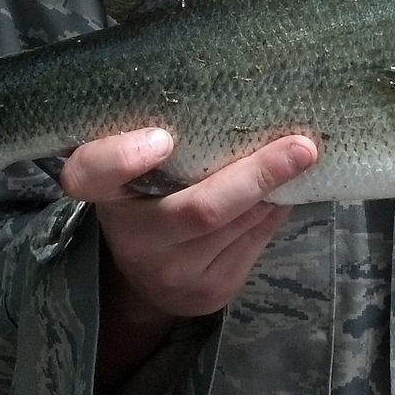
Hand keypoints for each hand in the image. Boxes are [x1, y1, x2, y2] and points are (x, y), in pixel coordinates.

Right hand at [58, 128, 317, 322]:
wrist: (149, 278)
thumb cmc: (148, 197)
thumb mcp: (138, 169)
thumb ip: (164, 142)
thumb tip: (243, 105)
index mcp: (106, 194)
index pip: (92, 174)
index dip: (122, 157)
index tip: (162, 138)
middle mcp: (134, 239)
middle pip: (199, 209)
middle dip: (257, 176)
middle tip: (302, 147)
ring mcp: (174, 272)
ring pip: (240, 223)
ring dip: (275, 189)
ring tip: (300, 156)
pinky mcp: (211, 290)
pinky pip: (256, 240)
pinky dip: (275, 209)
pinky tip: (287, 188)